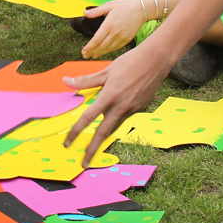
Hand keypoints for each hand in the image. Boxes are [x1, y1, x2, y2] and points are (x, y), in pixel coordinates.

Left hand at [62, 44, 168, 164]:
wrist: (156, 61)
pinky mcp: (140, 108)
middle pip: (103, 133)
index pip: (89, 118)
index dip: (76, 131)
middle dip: (92, 149)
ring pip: (115, 127)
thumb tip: (66, 82)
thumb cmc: (129, 62)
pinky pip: (125, 117)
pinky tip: (114, 114)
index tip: (68, 143)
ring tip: (95, 146)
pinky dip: (116, 119)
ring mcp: (132, 109)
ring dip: (104, 137)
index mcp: (110, 96)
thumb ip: (86, 81)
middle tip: (84, 162)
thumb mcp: (106, 70)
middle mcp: (121, 106)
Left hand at [80, 0, 148, 58]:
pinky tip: (105, 52)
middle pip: (101, 46)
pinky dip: (109, 51)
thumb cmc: (125, 5)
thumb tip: (85, 13)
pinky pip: (116, 47)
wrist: (142, 9)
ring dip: (100, 53)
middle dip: (92, 52)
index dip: (89, 47)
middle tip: (85, 56)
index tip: (83, 51)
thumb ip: (96, 11)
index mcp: (109, 24)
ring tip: (93, 56)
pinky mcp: (127, 39)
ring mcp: (122, 37)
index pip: (96, 40)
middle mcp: (115, 33)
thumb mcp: (109, 5)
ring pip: (109, 49)